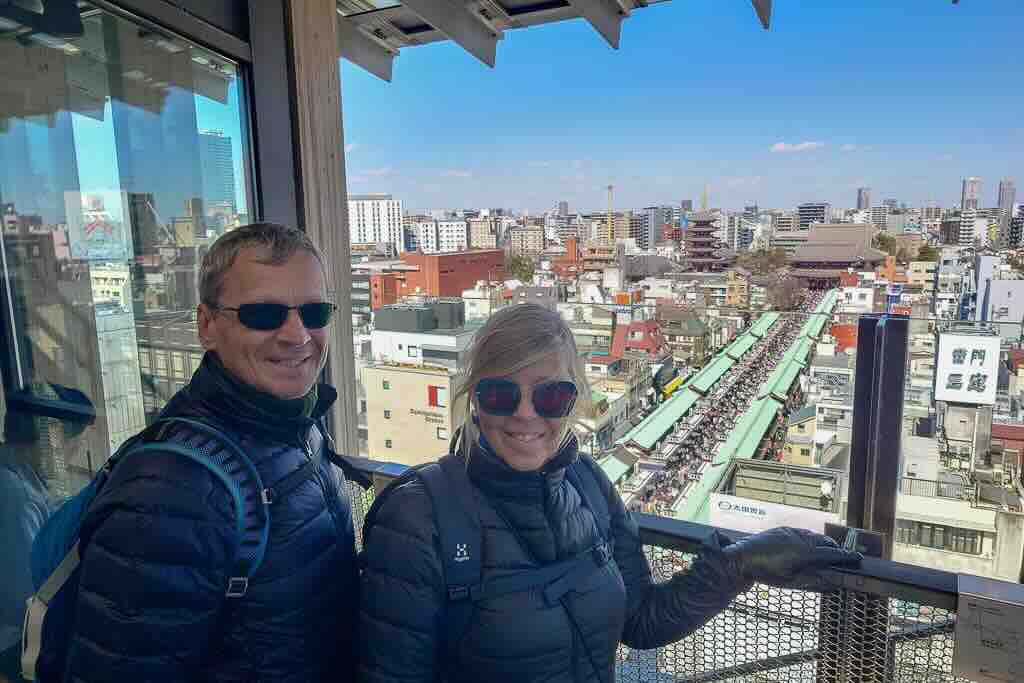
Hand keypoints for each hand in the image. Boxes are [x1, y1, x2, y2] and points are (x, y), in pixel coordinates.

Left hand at [723, 527, 861, 591]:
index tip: (858, 559)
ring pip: (814, 536)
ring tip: (824, 556)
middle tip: (842, 560)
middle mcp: (801, 538)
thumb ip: (814, 582)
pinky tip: (806, 549)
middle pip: (826, 542)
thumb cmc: (765, 572)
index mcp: (805, 552)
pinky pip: (802, 533)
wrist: (741, 558)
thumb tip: (832, 584)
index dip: (847, 557)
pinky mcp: (781, 530)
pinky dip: (809, 540)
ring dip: (822, 545)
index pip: (833, 554)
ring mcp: (791, 532)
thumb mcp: (791, 581)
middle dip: (835, 550)